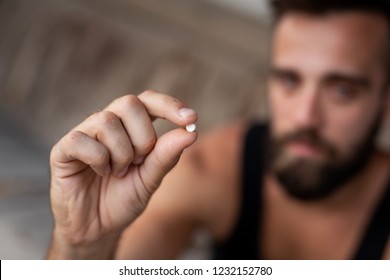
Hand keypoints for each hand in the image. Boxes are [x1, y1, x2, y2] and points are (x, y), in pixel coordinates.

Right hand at [49, 91, 197, 255]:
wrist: (97, 228)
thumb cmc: (124, 199)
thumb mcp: (151, 179)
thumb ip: (166, 156)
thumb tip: (190, 132)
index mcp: (130, 127)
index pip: (149, 100)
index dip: (169, 105)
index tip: (191, 119)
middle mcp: (107, 123)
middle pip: (129, 103)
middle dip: (143, 138)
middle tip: (138, 162)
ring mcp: (84, 133)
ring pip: (106, 121)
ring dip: (121, 153)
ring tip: (118, 172)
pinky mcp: (63, 149)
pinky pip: (82, 140)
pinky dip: (98, 160)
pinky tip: (99, 173)